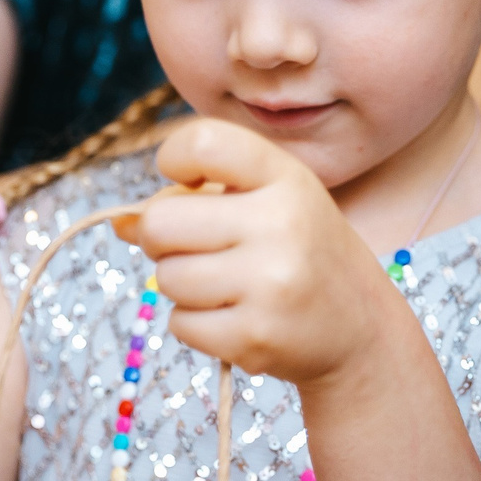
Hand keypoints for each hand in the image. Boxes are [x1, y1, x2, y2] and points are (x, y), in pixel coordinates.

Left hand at [121, 119, 393, 388]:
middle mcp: (282, 224)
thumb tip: (120, 223)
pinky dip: (197, 324)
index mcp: (286, 177)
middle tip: (198, 247)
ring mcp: (270, 284)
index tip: (186, 182)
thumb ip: (197, 196)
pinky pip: (181, 324)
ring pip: (167, 278)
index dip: (174, 160)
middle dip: (164, 239)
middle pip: (161, 222)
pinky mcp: (255, 338)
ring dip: (183, 285)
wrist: (360, 331)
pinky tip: (237, 317)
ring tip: (228, 286)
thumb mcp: (268, 204)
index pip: (201, 142)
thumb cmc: (301, 254)